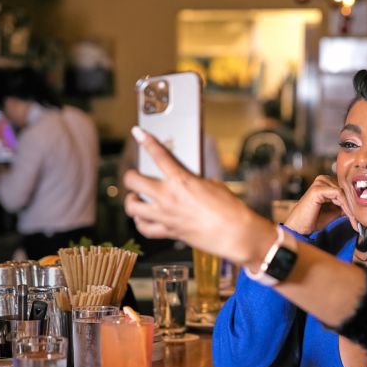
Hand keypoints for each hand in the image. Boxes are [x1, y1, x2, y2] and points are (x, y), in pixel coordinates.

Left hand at [123, 127, 274, 265]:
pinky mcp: (169, 232)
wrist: (235, 234)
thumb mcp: (213, 185)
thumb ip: (193, 181)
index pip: (158, 155)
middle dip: (131, 176)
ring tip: (135, 198)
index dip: (146, 141)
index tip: (138, 133)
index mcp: (181, 181)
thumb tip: (184, 181)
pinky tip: (142, 218)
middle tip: (135, 176)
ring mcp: (165, 216)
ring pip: (132, 206)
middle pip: (133, 181)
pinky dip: (140, 222)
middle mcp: (168, 198)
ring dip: (131, 200)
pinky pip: (144, 228)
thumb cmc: (230, 209)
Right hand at [283, 175, 354, 234]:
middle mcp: (323, 179)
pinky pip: (338, 194)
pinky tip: (350, 216)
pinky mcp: (318, 189)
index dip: (354, 202)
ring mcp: (320, 182)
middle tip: (361, 220)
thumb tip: (360, 206)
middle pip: (346, 189)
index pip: (346, 188)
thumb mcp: (335, 210)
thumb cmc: (314, 219)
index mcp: (326, 182)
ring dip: (351, 207)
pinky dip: (346, 205)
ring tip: (356, 220)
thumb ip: (345, 205)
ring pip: (344, 192)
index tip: (361, 216)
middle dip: (354, 205)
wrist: (300, 228)